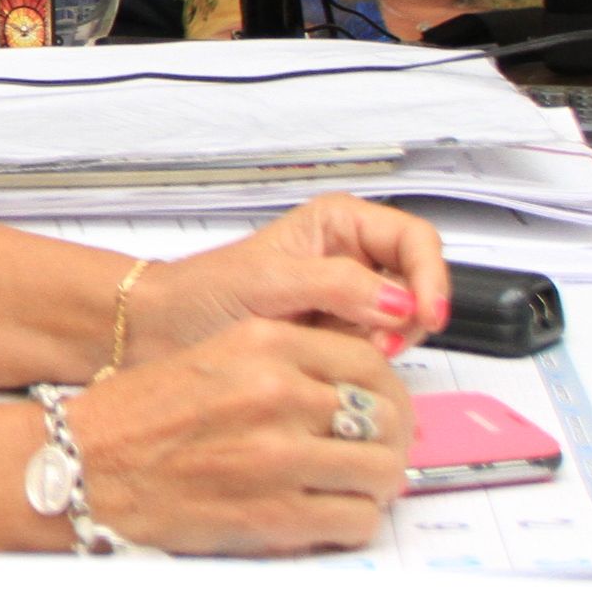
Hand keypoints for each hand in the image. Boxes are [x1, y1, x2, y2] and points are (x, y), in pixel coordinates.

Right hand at [67, 319, 409, 555]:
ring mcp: (279, 456)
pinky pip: (355, 520)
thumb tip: (351, 391)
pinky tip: (329, 515)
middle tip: (376, 452)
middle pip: (385, 417)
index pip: (369, 361)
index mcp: (262, 344)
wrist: (85, 467)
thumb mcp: (214, 356)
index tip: (382, 406)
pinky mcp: (276, 515)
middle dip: (390, 440)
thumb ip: (283, 364)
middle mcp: (277, 393)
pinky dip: (352, 522)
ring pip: (381, 472)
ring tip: (353, 488)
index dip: (386, 391)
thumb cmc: (136, 418)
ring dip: (375, 485)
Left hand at [135, 194, 448, 359]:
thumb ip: (337, 285)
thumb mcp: (270, 282)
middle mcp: (350, 260)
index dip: (430, 275)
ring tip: (338, 353)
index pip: (415, 239)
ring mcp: (348, 303)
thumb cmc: (201, 294)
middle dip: (406, 318)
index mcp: (338, 226)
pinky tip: (328, 365)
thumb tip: (398, 301)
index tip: (426, 313)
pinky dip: (364, 366)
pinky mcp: (338, 341)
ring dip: (383, 346)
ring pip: (403, 325)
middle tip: (374, 344)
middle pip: (418, 286)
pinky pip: (377, 355)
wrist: (161, 333)